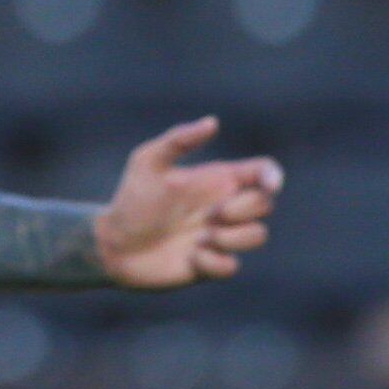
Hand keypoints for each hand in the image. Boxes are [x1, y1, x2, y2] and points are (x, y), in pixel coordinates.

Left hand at [93, 116, 281, 288]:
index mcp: (215, 180)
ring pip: (258, 235)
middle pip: (265, 204)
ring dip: (232, 238)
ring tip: (200, 239)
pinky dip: (213, 263)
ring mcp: (220, 237)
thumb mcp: (148, 162)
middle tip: (213, 214)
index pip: (261, 172)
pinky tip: (190, 258)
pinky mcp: (211, 265)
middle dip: (245, 209)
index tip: (267, 184)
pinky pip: (232, 266)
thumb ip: (179, 140)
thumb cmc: (132, 199)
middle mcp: (224, 207)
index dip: (273, 176)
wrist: (115, 245)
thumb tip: (213, 122)